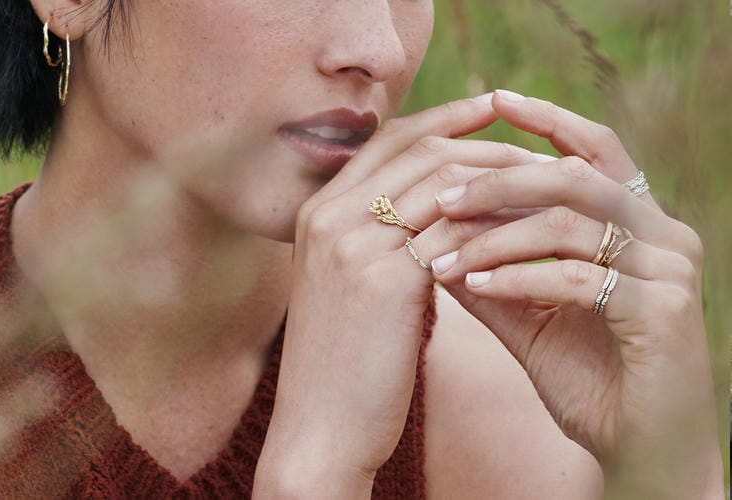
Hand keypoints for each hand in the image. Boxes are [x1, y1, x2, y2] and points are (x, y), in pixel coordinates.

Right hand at [253, 93, 557, 495]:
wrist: (318, 430)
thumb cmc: (344, 363)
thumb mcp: (349, 286)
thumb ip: (379, 239)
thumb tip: (439, 213)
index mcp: (318, 211)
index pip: (390, 140)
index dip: (444, 118)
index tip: (493, 110)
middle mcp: (328, 215)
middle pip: (420, 148)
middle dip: (486, 141)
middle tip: (539, 151)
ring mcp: (350, 242)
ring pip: (444, 180)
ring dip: (504, 179)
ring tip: (550, 186)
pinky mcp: (382, 278)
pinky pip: (455, 230)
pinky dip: (499, 225)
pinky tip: (533, 231)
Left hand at [430, 90, 722, 497]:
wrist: (637, 446)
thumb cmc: (585, 376)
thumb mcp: (526, 312)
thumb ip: (488, 266)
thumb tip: (431, 230)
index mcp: (636, 224)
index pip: (594, 151)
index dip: (547, 120)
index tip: (493, 101)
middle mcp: (662, 233)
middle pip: (576, 175)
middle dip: (500, 181)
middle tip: (441, 196)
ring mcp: (669, 268)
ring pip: (572, 221)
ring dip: (496, 236)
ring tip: (441, 256)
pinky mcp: (664, 309)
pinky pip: (579, 278)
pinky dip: (518, 279)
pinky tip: (473, 286)